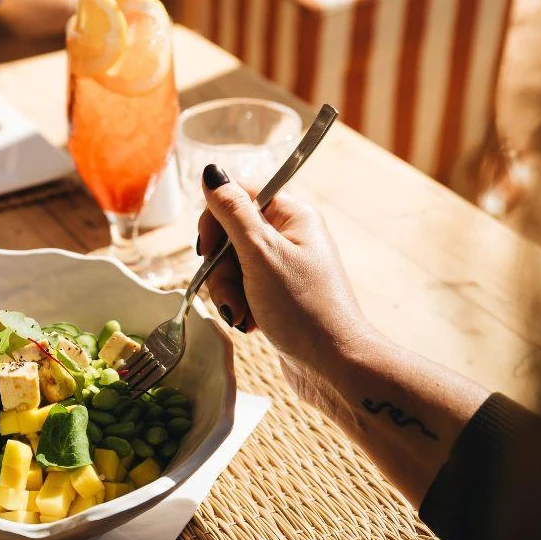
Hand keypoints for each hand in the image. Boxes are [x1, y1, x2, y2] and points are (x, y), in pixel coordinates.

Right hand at [195, 164, 376, 376]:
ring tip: (242, 315)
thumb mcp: (260, 255)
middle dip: (220, 268)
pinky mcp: (277, 295)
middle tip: (233, 293)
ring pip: (231, 265)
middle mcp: (289, 236)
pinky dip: (240, 306)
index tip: (206, 250)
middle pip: (229, 234)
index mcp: (292, 216)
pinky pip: (242, 289)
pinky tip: (250, 324)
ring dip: (228, 292)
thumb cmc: (303, 309)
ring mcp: (283, 268)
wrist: (333, 366)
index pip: (238, 195)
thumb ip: (232, 212)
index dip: (215, 220)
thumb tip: (212, 172)